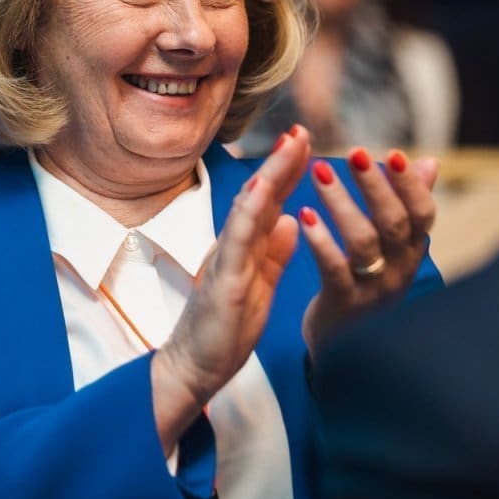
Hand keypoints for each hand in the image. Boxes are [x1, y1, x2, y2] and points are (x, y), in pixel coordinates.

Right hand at [151, 127, 311, 452]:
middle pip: (259, 196)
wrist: (193, 369)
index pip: (269, 202)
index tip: (305, 140)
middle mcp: (233, 247)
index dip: (286, 171)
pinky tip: (262, 191)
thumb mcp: (259, 286)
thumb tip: (290, 219)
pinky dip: (249, 214)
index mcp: (245, 249)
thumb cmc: (223, 331)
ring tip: (289, 146)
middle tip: (301, 129)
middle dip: (281, 161)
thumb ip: (273, 253)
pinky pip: (237, 243)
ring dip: (269, 176)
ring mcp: (226, 262)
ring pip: (249, 210)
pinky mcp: (223, 283)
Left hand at [300, 145, 437, 353]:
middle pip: (394, 222)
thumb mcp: (394, 247)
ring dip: (341, 203)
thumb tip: (430, 162)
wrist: (343, 344)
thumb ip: (408, 204)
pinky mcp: (344, 303)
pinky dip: (321, 240)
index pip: (423, 213)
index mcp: (412, 251)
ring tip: (319, 173)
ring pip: (363, 241)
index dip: (410, 184)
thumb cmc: (367, 282)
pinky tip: (305, 215)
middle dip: (375, 185)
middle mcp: (400, 270)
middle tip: (354, 153)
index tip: (392, 153)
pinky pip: (335, 269)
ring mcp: (374, 289)